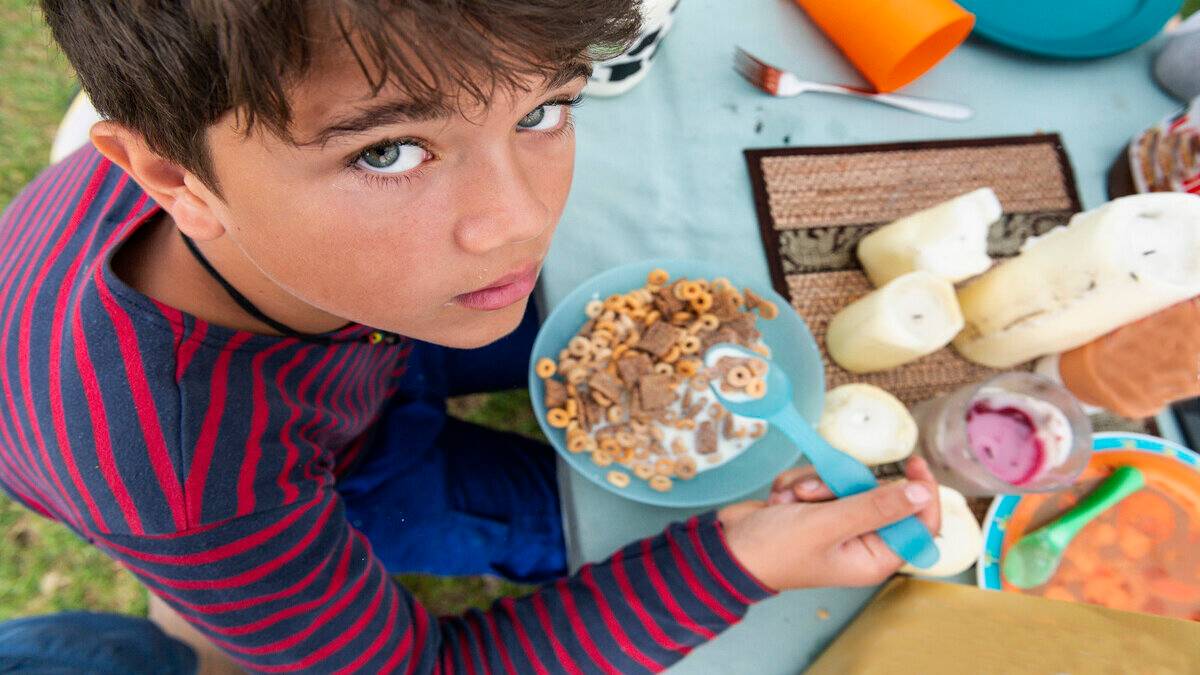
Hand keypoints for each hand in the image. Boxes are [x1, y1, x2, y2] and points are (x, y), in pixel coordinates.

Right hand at [718, 456, 940, 589]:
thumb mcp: (828, 525)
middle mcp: (861, 539)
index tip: (913, 463)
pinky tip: (780, 499)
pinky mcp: (816, 506)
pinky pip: (821, 478)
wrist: (728, 547)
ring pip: (845, 480)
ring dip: (814, 482)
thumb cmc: (776, 549)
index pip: (918, 524)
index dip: (921, 494)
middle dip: (840, 484)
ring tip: (789, 500)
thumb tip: (922, 494)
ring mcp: (837, 521)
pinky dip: (798, 482)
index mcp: (874, 557)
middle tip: (811, 494)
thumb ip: (876, 507)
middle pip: (877, 493)